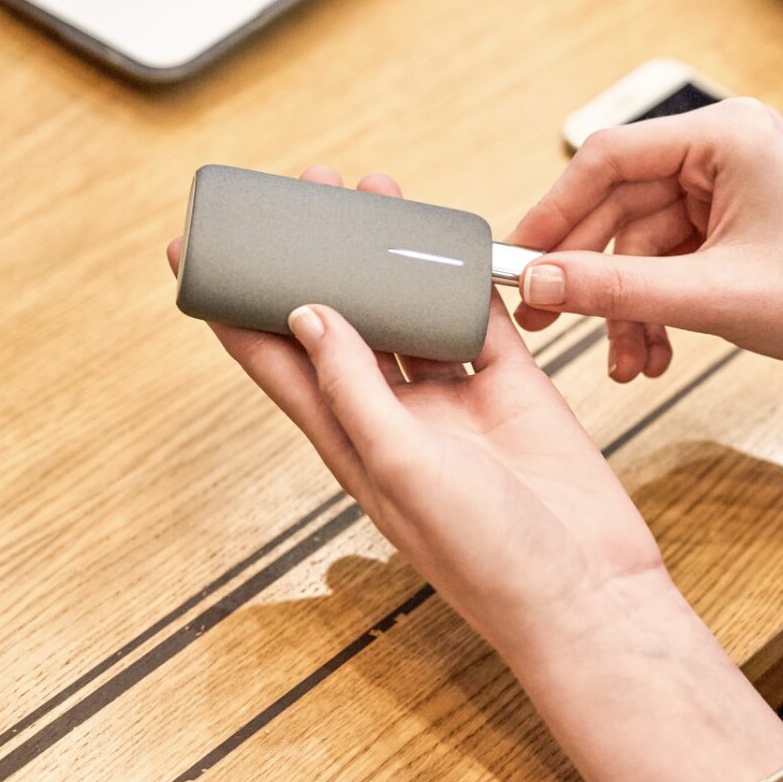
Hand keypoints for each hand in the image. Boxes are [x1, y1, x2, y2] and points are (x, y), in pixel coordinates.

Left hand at [167, 167, 664, 654]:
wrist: (586, 586)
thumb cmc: (488, 557)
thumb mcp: (402, 470)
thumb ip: (355, 390)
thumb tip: (309, 316)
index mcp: (351, 443)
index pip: (275, 364)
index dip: (233, 310)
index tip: (196, 254)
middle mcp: (396, 417)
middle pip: (341, 322)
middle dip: (318, 259)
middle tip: (305, 194)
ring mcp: (455, 400)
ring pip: (409, 311)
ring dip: (389, 258)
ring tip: (373, 198)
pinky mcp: (513, 387)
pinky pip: (479, 318)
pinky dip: (464, 278)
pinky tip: (449, 240)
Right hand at [509, 98, 782, 382]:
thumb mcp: (711, 296)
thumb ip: (616, 289)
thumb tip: (540, 284)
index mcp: (727, 136)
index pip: (609, 159)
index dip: (554, 212)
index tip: (518, 258)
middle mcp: (724, 150)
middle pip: (619, 205)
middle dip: (590, 274)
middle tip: (548, 321)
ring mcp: (727, 187)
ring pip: (640, 244)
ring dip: (627, 306)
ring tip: (626, 361)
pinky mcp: (730, 224)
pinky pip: (667, 261)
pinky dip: (654, 306)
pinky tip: (653, 351)